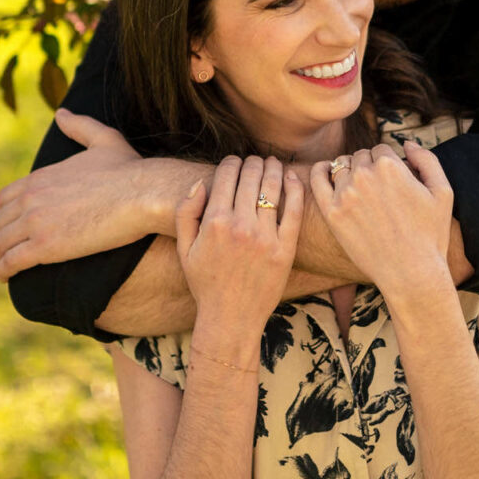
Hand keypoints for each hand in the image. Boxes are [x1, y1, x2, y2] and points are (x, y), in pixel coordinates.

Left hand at [0, 109, 155, 280]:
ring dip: (0, 257)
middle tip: (11, 251)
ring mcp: (36, 222)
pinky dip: (4, 271)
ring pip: (1, 243)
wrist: (144, 194)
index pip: (7, 198)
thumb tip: (61, 112)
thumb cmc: (130, 170)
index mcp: (42, 176)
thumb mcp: (103, 140)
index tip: (15, 227)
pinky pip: (11, 261)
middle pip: (0, 222)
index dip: (9, 215)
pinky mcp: (45, 246)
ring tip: (6, 269)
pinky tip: (8, 278)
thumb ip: (80, 126)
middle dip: (3, 237)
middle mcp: (32, 197)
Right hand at [175, 155, 303, 328]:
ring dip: (273, 168)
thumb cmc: (205, 283)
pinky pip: (294, 209)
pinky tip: (292, 178)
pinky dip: (294, 188)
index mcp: (214, 222)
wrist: (231, 317)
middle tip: (255, 161)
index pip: (226, 175)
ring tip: (273, 163)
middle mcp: (240, 226)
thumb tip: (198, 184)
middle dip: (253, 162)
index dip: (231, 162)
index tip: (234, 162)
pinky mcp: (285, 248)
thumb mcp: (184, 248)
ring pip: (273, 187)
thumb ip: (185, 212)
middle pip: (251, 176)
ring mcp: (265, 237)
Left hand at [309, 144, 453, 299]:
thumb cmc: (431, 234)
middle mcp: (365, 175)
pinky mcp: (332, 213)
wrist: (411, 273)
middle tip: (380, 191)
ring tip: (360, 189)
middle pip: (361, 156)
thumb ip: (427, 159)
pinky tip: (325, 171)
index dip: (389, 164)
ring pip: (341, 166)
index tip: (394, 182)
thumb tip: (407, 143)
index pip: (382, 150)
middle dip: (370, 167)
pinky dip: (320, 171)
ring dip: (350, 172)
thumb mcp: (443, 192)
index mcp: (390, 166)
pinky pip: (317, 180)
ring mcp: (345, 194)